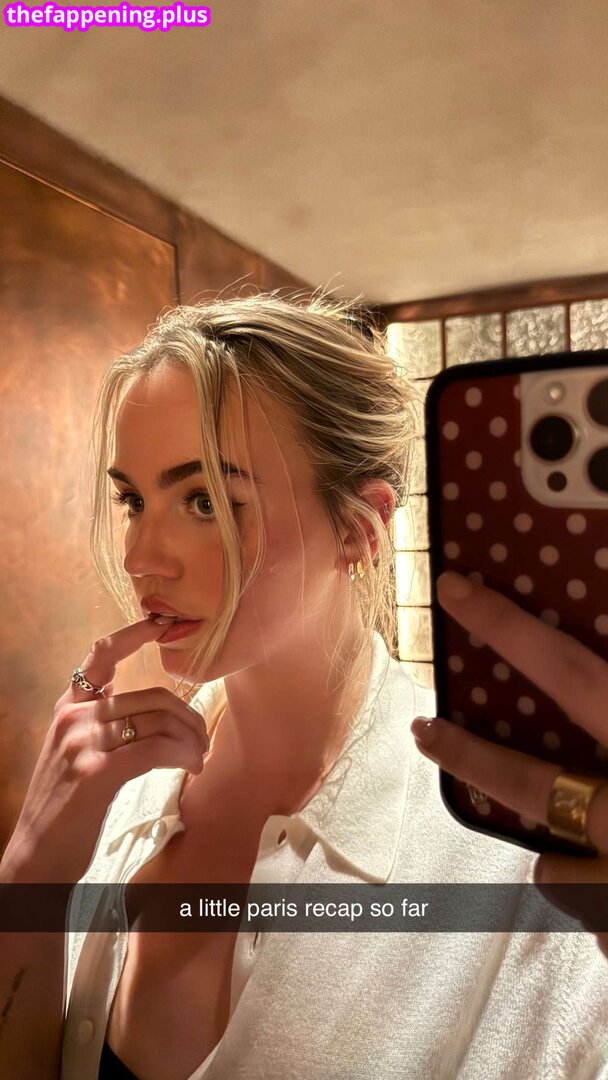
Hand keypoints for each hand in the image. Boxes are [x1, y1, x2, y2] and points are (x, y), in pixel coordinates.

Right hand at [0, 617, 208, 882]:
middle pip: (151, 696)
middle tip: (202, 740)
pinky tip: (191, 766)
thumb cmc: (63, 806)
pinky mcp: (95, 771)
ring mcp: (82, 742)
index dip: (133, 633)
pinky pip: (156, 749)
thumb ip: (93, 718)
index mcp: (68, 707)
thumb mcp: (71, 750)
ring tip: (199, 758)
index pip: (101, 654)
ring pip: (159, 721)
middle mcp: (74, 717)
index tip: (161, 623)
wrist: (37, 854)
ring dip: (191, 740)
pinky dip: (183, 755)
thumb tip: (118, 689)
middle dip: (188, 717)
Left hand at [410, 570, 607, 956]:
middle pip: (529, 785)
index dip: (506, 628)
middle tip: (425, 731)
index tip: (454, 589)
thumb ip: (607, 695)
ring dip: (558, 859)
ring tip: (553, 851)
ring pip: (556, 868)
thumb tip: (596, 654)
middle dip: (467, 755)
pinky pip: (605, 921)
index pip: (569, 674)